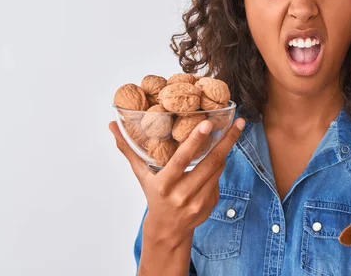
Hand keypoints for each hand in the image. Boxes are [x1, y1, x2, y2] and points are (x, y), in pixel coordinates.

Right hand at [109, 117, 244, 244]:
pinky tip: (219, 156)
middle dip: (227, 140)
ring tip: (233, 130)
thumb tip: (112, 125)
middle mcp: (182, 194)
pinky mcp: (210, 204)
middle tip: (238, 122)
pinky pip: (219, 179)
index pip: (182, 159)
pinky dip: (219, 166)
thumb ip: (129, 149)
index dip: (195, 141)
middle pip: (210, 162)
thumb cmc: (154, 195)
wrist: (167, 229)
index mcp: (164, 184)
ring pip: (218, 169)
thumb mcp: (141, 174)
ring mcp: (199, 201)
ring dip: (225, 150)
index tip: (208, 123)